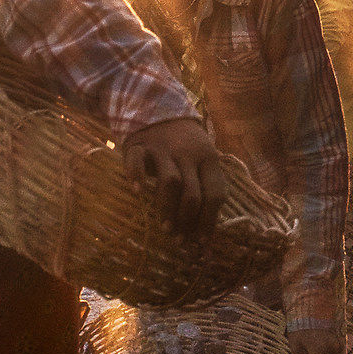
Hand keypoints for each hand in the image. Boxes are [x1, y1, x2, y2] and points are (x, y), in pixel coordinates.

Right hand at [131, 116, 226, 238]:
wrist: (158, 111)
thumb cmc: (184, 147)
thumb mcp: (202, 160)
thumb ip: (205, 188)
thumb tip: (206, 233)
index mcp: (209, 159)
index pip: (215, 194)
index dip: (209, 221)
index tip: (202, 241)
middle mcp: (188, 154)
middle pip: (192, 193)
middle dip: (187, 220)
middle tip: (179, 239)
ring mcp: (163, 149)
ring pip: (170, 182)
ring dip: (167, 208)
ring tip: (165, 228)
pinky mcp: (140, 145)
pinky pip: (137, 161)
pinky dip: (136, 176)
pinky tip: (137, 193)